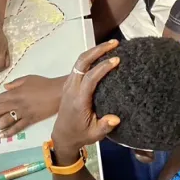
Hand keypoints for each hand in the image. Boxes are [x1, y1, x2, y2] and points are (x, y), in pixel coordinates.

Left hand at [0, 75, 63, 136]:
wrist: (57, 92)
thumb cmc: (43, 84)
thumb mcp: (28, 79)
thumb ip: (15, 83)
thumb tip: (5, 87)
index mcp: (14, 93)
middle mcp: (16, 104)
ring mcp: (23, 113)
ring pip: (5, 121)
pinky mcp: (30, 120)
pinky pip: (17, 128)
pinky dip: (8, 132)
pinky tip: (2, 135)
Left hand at [51, 40, 120, 157]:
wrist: (63, 135)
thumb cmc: (81, 134)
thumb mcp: (94, 134)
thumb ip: (104, 126)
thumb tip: (116, 118)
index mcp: (79, 100)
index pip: (90, 78)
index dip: (102, 67)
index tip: (116, 60)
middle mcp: (72, 89)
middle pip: (82, 63)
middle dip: (98, 50)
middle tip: (115, 43)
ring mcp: (69, 84)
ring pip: (79, 61)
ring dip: (94, 51)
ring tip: (110, 45)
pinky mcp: (69, 83)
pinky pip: (79, 66)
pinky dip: (90, 57)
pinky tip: (101, 54)